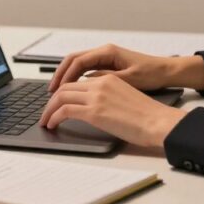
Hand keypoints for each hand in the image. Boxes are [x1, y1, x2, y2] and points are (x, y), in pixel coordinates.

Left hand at [38, 73, 186, 146]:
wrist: (158, 122)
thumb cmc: (148, 115)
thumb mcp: (126, 97)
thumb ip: (108, 96)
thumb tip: (96, 108)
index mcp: (109, 78)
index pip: (78, 81)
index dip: (64, 91)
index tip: (57, 102)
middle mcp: (100, 83)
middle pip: (66, 87)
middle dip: (52, 100)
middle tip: (46, 112)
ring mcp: (96, 96)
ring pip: (61, 97)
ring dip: (49, 109)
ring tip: (45, 121)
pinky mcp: (94, 111)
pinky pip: (64, 111)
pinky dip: (53, 117)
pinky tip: (52, 124)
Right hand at [48, 44, 203, 92]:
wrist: (167, 71)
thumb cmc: (151, 74)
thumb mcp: (128, 79)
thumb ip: (105, 79)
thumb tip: (84, 83)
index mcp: (107, 52)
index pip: (77, 62)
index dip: (64, 76)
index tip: (56, 90)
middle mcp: (104, 52)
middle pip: (73, 60)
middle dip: (60, 75)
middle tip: (50, 91)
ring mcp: (106, 58)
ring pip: (78, 65)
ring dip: (66, 77)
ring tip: (57, 93)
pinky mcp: (109, 65)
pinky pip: (86, 70)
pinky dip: (76, 78)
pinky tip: (73, 91)